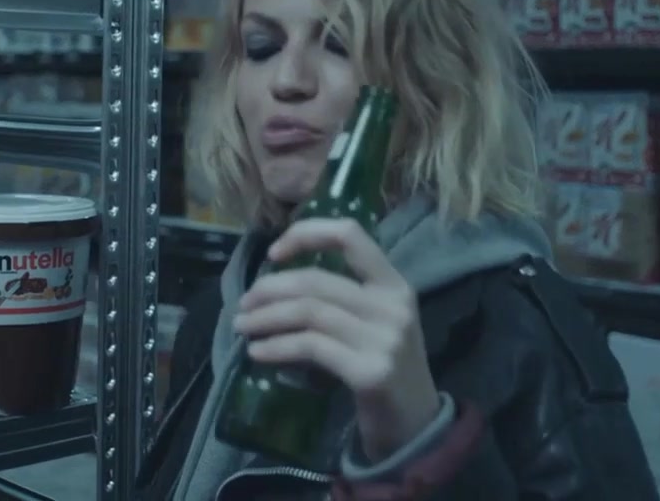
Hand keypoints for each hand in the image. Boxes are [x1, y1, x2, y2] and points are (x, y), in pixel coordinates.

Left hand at [233, 218, 440, 461]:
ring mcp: (384, 339)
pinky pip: (310, 347)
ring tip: (242, 327)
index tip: (273, 255)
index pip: (349, 234)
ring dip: (265, 318)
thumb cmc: (387, 367)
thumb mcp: (376, 322)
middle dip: (269, 289)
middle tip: (243, 305)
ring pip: (308, 312)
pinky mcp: (369, 372)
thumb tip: (275, 283)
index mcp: (394, 284)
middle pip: (316, 280)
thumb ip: (343, 297)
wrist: (417, 423)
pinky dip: (275, 347)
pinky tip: (257, 352)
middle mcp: (393, 305)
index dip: (305, 235)